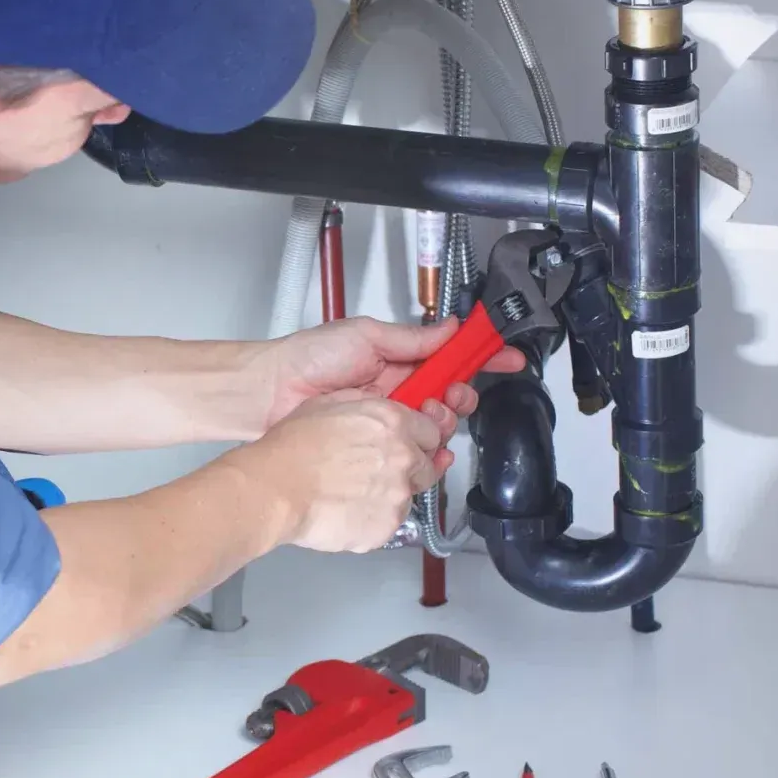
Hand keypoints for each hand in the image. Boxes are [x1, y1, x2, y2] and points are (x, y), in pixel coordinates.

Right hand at [224, 391, 446, 552]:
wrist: (275, 489)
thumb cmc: (292, 447)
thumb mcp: (329, 403)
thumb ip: (367, 405)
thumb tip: (380, 408)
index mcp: (394, 422)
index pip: (433, 431)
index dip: (419, 439)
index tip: (407, 445)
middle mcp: (404, 457)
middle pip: (428, 466)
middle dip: (408, 469)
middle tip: (374, 472)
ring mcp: (398, 495)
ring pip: (408, 496)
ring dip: (389, 495)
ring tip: (351, 494)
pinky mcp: (387, 527)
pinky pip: (388, 523)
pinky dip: (373, 519)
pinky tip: (346, 511)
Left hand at [261, 316, 524, 437]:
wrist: (271, 394)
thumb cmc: (308, 358)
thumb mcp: (366, 335)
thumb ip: (412, 338)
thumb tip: (450, 328)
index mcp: (398, 358)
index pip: (450, 356)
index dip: (480, 356)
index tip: (507, 356)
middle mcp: (398, 388)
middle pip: (451, 394)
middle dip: (462, 394)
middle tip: (451, 395)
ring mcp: (388, 417)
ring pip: (436, 424)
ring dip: (442, 420)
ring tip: (426, 414)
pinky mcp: (377, 442)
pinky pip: (413, 449)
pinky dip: (428, 449)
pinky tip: (428, 446)